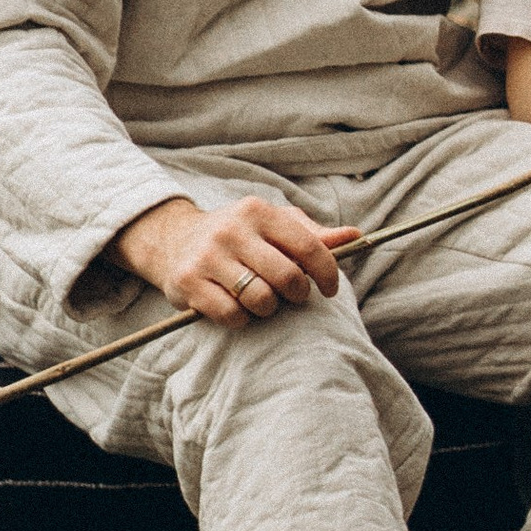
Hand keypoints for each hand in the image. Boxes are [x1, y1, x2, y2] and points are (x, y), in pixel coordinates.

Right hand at [115, 192, 360, 324]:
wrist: (174, 239)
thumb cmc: (239, 234)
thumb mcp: (274, 224)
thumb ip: (313, 233)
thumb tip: (356, 235)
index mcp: (259, 211)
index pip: (307, 246)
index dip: (327, 272)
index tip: (330, 289)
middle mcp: (233, 231)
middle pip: (286, 276)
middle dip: (298, 294)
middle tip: (294, 296)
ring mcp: (208, 257)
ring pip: (260, 298)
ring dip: (269, 308)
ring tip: (264, 300)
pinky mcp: (188, 283)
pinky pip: (230, 314)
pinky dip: (242, 319)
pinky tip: (239, 308)